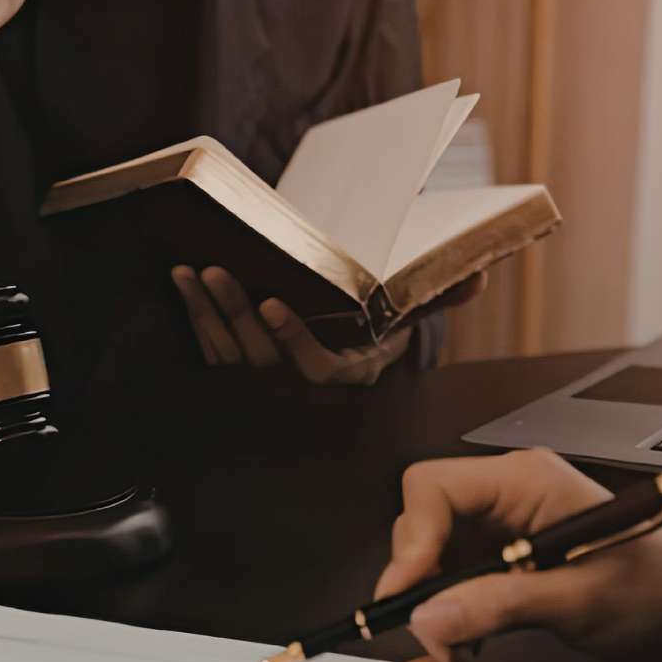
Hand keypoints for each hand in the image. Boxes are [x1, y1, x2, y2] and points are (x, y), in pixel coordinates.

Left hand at [171, 266, 486, 385]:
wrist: (351, 354)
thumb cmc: (377, 329)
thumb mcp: (411, 316)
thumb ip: (439, 296)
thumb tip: (478, 277)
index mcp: (345, 376)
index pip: (315, 367)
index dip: (292, 339)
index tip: (273, 304)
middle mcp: (301, 389)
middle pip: (262, 357)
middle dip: (236, 314)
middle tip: (218, 272)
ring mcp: (265, 384)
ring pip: (230, 354)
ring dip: (208, 312)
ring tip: (194, 272)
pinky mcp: (238, 373)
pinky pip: (212, 348)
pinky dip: (195, 316)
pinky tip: (184, 282)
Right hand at [375, 449, 661, 661]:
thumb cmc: (650, 585)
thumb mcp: (578, 599)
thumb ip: (501, 605)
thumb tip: (430, 619)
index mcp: (526, 481)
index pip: (434, 487)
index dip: (411, 539)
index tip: (406, 593)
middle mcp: (505, 496)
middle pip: (423, 524)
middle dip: (417, 585)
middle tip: (431, 637)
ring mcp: (498, 527)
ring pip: (429, 559)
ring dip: (430, 610)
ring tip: (449, 654)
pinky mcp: (497, 559)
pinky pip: (449, 582)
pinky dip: (446, 618)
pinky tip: (456, 649)